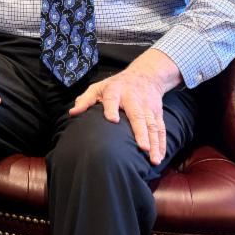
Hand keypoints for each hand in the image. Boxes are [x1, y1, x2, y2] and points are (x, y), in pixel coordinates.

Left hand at [68, 49, 181, 164]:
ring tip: (153, 159)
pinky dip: (161, 144)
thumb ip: (86, 99)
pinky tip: (160, 156)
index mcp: (116, 91)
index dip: (111, 108)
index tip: (112, 120)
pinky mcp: (157, 113)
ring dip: (154, 143)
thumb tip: (72, 113)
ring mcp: (147, 107)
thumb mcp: (99, 87)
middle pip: (137, 115)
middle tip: (142, 147)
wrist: (145, 75)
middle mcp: (133, 99)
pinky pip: (161, 129)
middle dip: (141, 132)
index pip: (112, 99)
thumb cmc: (116, 85)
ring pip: (152, 125)